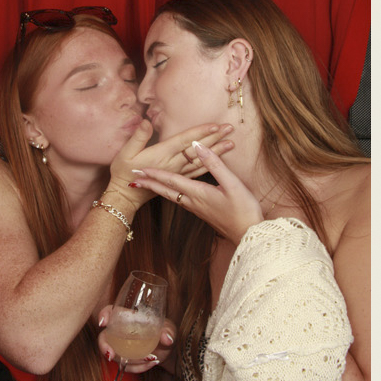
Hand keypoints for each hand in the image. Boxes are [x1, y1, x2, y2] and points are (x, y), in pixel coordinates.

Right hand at [97, 313, 175, 374]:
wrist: (166, 349)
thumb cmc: (164, 332)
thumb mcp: (169, 328)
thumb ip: (168, 331)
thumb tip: (167, 338)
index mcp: (128, 318)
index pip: (111, 312)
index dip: (104, 315)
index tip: (103, 323)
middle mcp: (121, 332)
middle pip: (104, 337)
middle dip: (104, 347)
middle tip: (111, 355)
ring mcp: (122, 347)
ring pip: (116, 356)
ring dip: (131, 361)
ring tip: (151, 358)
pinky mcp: (126, 360)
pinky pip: (127, 366)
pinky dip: (138, 367)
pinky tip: (151, 363)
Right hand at [107, 120, 232, 202]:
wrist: (126, 196)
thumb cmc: (123, 172)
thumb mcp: (126, 153)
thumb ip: (138, 137)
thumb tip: (146, 121)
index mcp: (163, 154)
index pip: (186, 140)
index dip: (201, 132)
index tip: (215, 126)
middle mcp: (173, 163)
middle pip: (197, 149)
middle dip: (215, 138)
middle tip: (230, 129)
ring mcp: (177, 172)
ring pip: (201, 161)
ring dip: (217, 151)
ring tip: (231, 143)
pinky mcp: (178, 179)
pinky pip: (197, 172)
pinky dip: (209, 165)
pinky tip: (219, 160)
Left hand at [131, 148, 263, 246]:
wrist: (248, 234)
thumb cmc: (243, 209)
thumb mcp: (232, 184)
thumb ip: (215, 164)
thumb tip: (198, 146)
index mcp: (198, 193)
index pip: (171, 181)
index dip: (154, 174)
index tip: (139, 170)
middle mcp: (193, 202)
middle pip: (166, 191)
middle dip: (149, 184)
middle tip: (132, 179)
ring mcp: (197, 208)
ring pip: (172, 196)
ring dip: (158, 189)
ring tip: (147, 183)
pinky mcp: (202, 212)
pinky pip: (180, 200)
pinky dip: (170, 193)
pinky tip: (172, 192)